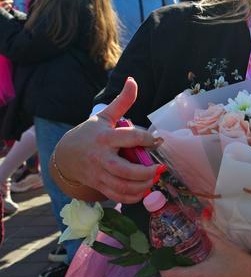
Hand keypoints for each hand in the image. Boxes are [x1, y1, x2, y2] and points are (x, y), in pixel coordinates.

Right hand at [54, 77, 159, 203]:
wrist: (65, 155)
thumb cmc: (90, 134)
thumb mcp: (104, 116)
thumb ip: (122, 101)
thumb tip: (133, 80)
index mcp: (105, 138)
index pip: (130, 137)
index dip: (147, 139)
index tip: (156, 140)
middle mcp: (101, 158)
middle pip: (125, 170)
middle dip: (146, 172)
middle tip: (159, 168)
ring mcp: (99, 174)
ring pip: (122, 186)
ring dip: (143, 186)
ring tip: (154, 178)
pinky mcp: (99, 186)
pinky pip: (118, 196)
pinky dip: (133, 196)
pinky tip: (143, 189)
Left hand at [160, 225, 250, 276]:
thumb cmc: (238, 261)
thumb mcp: (221, 244)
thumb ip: (207, 232)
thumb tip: (199, 219)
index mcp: (195, 275)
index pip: (168, 275)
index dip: (164, 267)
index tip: (166, 259)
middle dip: (170, 275)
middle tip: (175, 263)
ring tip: (182, 275)